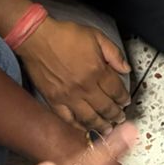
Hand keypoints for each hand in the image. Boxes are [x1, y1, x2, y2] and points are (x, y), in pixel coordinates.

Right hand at [16, 17, 132, 132]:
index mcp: (97, 71)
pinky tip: (83, 129)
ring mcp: (69, 97)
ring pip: (89, 118)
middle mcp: (85, 87)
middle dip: (116, 115)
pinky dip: (77, 126)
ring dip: (101, 125)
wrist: (37, 38)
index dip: (123, 98)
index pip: (116, 90)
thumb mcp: (96, 36)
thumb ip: (114, 53)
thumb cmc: (66, 35)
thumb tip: (126, 69)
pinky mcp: (53, 101)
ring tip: (107, 129)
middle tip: (120, 118)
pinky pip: (68, 119)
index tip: (126, 101)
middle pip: (105, 107)